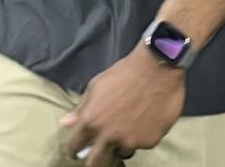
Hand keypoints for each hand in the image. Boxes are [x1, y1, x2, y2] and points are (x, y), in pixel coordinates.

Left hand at [61, 46, 184, 165]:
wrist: (158, 67)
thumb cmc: (124, 73)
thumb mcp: (97, 85)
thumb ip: (82, 107)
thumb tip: (66, 123)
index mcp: (91, 121)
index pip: (74, 146)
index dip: (74, 149)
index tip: (77, 149)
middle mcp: (108, 136)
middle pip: (95, 162)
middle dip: (94, 159)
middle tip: (98, 151)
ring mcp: (130, 141)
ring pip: (121, 153)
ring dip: (120, 145)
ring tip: (127, 128)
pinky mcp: (149, 142)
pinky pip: (141, 144)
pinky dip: (140, 136)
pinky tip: (144, 120)